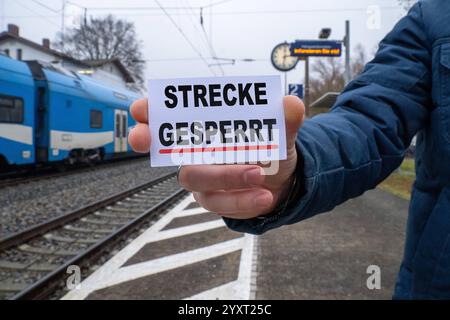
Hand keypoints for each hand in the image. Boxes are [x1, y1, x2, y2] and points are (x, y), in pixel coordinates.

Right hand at [128, 96, 304, 218]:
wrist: (284, 181)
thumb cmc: (272, 150)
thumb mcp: (282, 133)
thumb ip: (284, 120)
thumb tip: (291, 105)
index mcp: (209, 128)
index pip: (172, 116)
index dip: (151, 111)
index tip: (141, 109)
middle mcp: (198, 152)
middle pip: (167, 149)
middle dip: (153, 141)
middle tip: (144, 139)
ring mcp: (203, 178)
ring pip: (196, 178)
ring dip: (224, 176)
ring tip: (258, 176)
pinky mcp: (214, 200)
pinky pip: (219, 202)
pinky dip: (241, 199)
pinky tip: (264, 196)